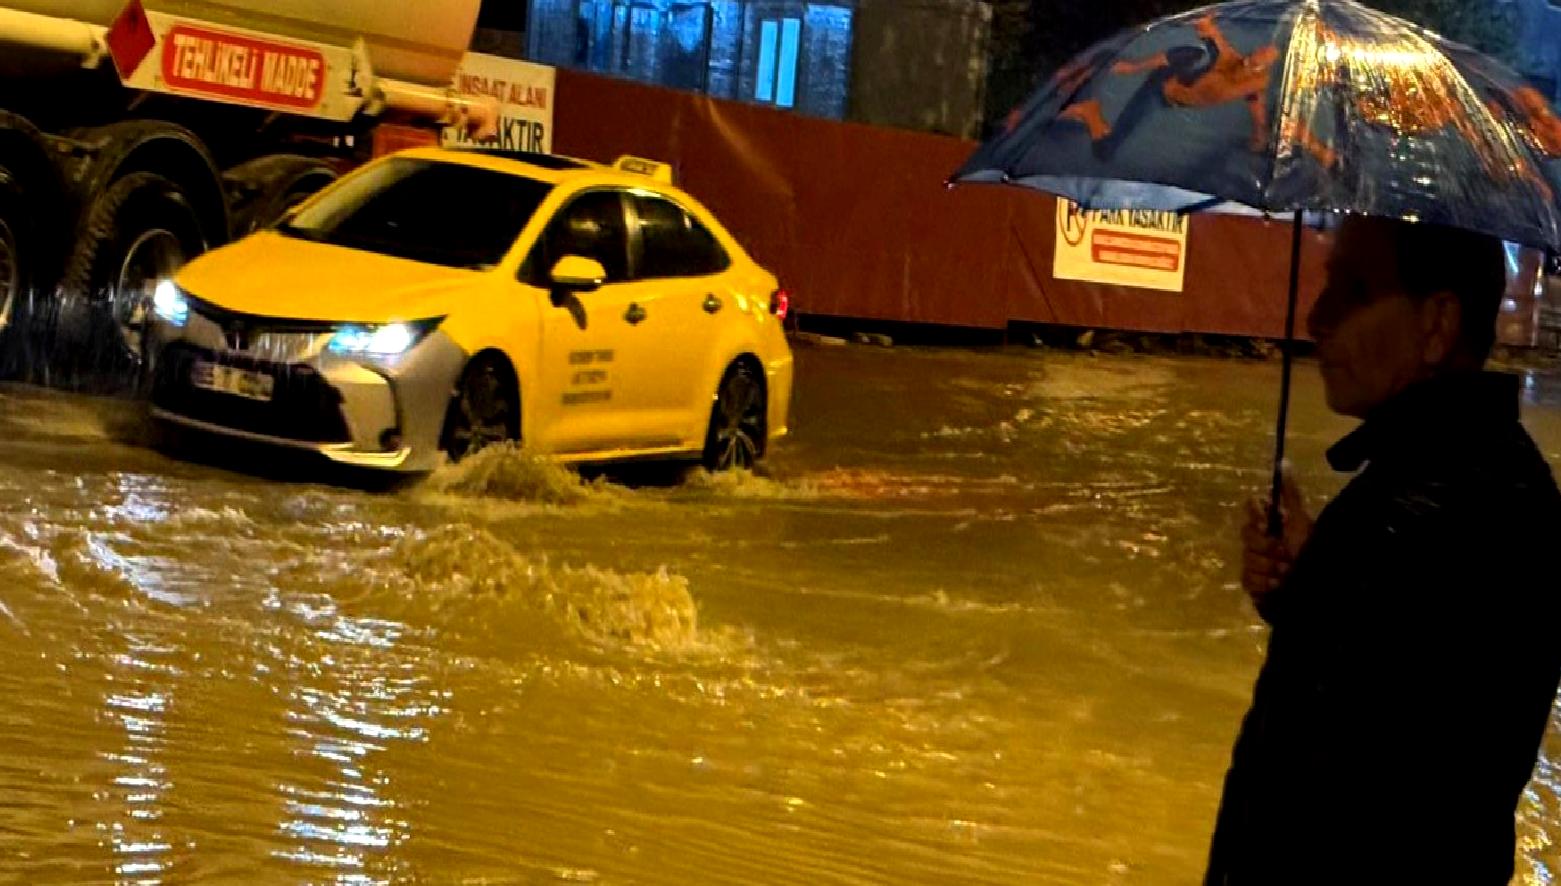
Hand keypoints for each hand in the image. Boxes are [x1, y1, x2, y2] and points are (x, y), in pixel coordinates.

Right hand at [1241, 466, 1312, 609]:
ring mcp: (1252, 561)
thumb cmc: (1309, 550)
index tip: (1271, 525)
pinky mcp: (1251, 582)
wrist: (1317, 588)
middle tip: (1287, 555)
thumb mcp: (1301, 519)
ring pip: (1248, 559)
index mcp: (1270, 522)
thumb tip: (1283, 460)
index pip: (1250, 508)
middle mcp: (1258, 539)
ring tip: (1288, 573)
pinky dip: (1265, 584)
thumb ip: (1290, 493)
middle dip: (1270, 548)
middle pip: (1247, 536)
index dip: (1259, 517)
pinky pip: (1248, 579)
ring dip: (1271, 568)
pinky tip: (1279, 586)